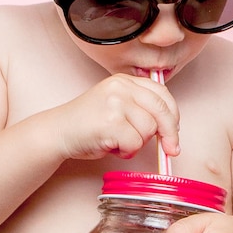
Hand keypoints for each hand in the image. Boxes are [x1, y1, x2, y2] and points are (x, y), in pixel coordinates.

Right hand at [54, 73, 179, 160]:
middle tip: (171, 150)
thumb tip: (171, 130)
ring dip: (137, 144)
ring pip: (149, 130)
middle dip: (169, 133)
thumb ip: (140, 109)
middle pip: (162, 110)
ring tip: (118, 142)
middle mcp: (121, 87)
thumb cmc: (89, 124)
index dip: (173, 115)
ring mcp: (115, 103)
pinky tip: (111, 146)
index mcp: (125, 80)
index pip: (162, 93)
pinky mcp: (110, 122)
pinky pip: (135, 143)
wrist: (58, 132)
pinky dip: (126, 152)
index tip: (174, 132)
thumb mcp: (117, 106)